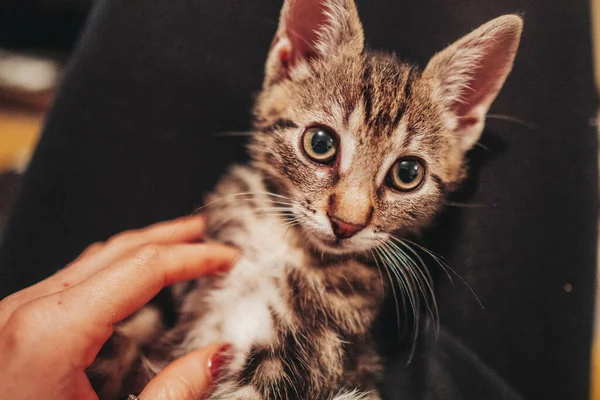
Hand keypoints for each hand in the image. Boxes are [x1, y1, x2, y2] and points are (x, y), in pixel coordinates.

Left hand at [0, 216, 237, 399]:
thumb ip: (172, 393)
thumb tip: (217, 355)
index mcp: (50, 332)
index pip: (142, 268)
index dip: (194, 257)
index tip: (228, 257)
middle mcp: (26, 310)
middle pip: (119, 250)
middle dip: (172, 236)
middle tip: (210, 231)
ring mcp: (14, 314)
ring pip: (94, 259)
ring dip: (144, 249)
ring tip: (181, 244)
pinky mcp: (13, 325)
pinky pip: (73, 279)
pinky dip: (116, 269)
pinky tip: (134, 279)